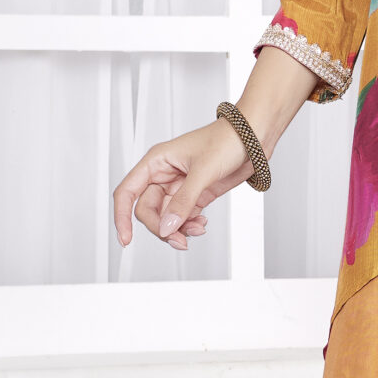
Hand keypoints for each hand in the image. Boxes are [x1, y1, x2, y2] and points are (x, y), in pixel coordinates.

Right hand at [113, 120, 248, 251]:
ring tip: (196, 231)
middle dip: (161, 228)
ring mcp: (180, 186)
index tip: (126, 239)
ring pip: (167, 217)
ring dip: (178, 229)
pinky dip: (190, 225)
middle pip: (148, 210)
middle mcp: (164, 174)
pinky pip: (184, 216)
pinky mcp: (196, 194)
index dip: (122, 217)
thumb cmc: (227, 140)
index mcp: (156, 162)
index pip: (127, 193)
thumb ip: (183, 202)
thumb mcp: (203, 172)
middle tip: (179, 240)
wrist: (255, 137)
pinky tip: (202, 224)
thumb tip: (166, 227)